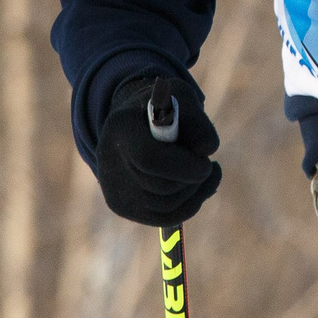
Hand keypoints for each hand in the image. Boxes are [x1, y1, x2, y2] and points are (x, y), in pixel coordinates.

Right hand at [95, 75, 221, 225]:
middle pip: (160, 187)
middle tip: (207, 165)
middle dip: (193, 179)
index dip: (186, 167)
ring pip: (165, 206)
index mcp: (122, 125)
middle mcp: (108, 158)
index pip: (150, 159)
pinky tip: (198, 187)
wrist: (136, 120)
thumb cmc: (164, 108)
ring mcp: (111, 186)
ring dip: (194, 192)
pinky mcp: (121, 205)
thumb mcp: (183, 100)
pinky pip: (164, 218)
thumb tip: (206, 151)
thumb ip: (197, 121)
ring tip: (202, 172)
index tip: (209, 162)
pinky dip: (189, 205)